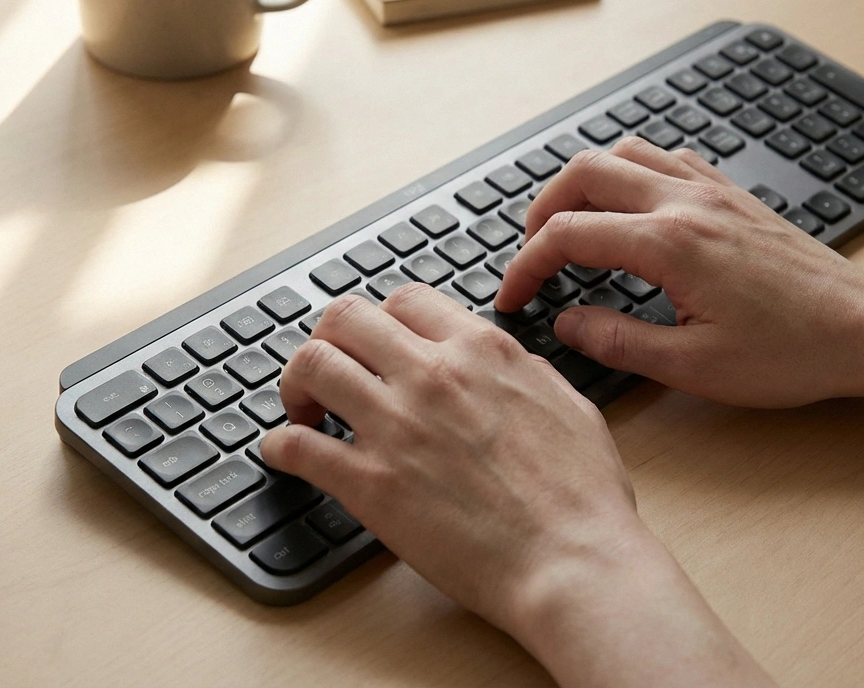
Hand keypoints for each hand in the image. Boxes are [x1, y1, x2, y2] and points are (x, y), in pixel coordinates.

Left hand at [259, 284, 774, 687]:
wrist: (572, 562)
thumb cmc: (583, 496)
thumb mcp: (568, 403)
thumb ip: (522, 372)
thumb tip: (499, 363)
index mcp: (481, 350)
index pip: (405, 301)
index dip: (384, 322)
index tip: (378, 346)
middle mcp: (431, 375)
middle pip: (345, 318)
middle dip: (329, 338)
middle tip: (330, 370)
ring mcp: (395, 427)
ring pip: (312, 366)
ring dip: (297, 383)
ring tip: (303, 408)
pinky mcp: (370, 485)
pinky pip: (296, 447)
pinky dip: (280, 446)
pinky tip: (284, 454)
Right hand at [495, 137, 863, 407]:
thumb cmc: (792, 352)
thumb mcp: (694, 367)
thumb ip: (618, 341)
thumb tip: (566, 322)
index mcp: (670, 245)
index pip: (568, 235)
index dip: (526, 265)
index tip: (512, 296)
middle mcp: (687, 204)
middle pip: (586, 172)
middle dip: (542, 209)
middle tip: (532, 254)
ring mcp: (713, 191)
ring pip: (626, 152)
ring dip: (585, 183)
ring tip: (571, 226)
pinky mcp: (734, 195)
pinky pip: (668, 158)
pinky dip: (633, 172)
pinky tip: (632, 209)